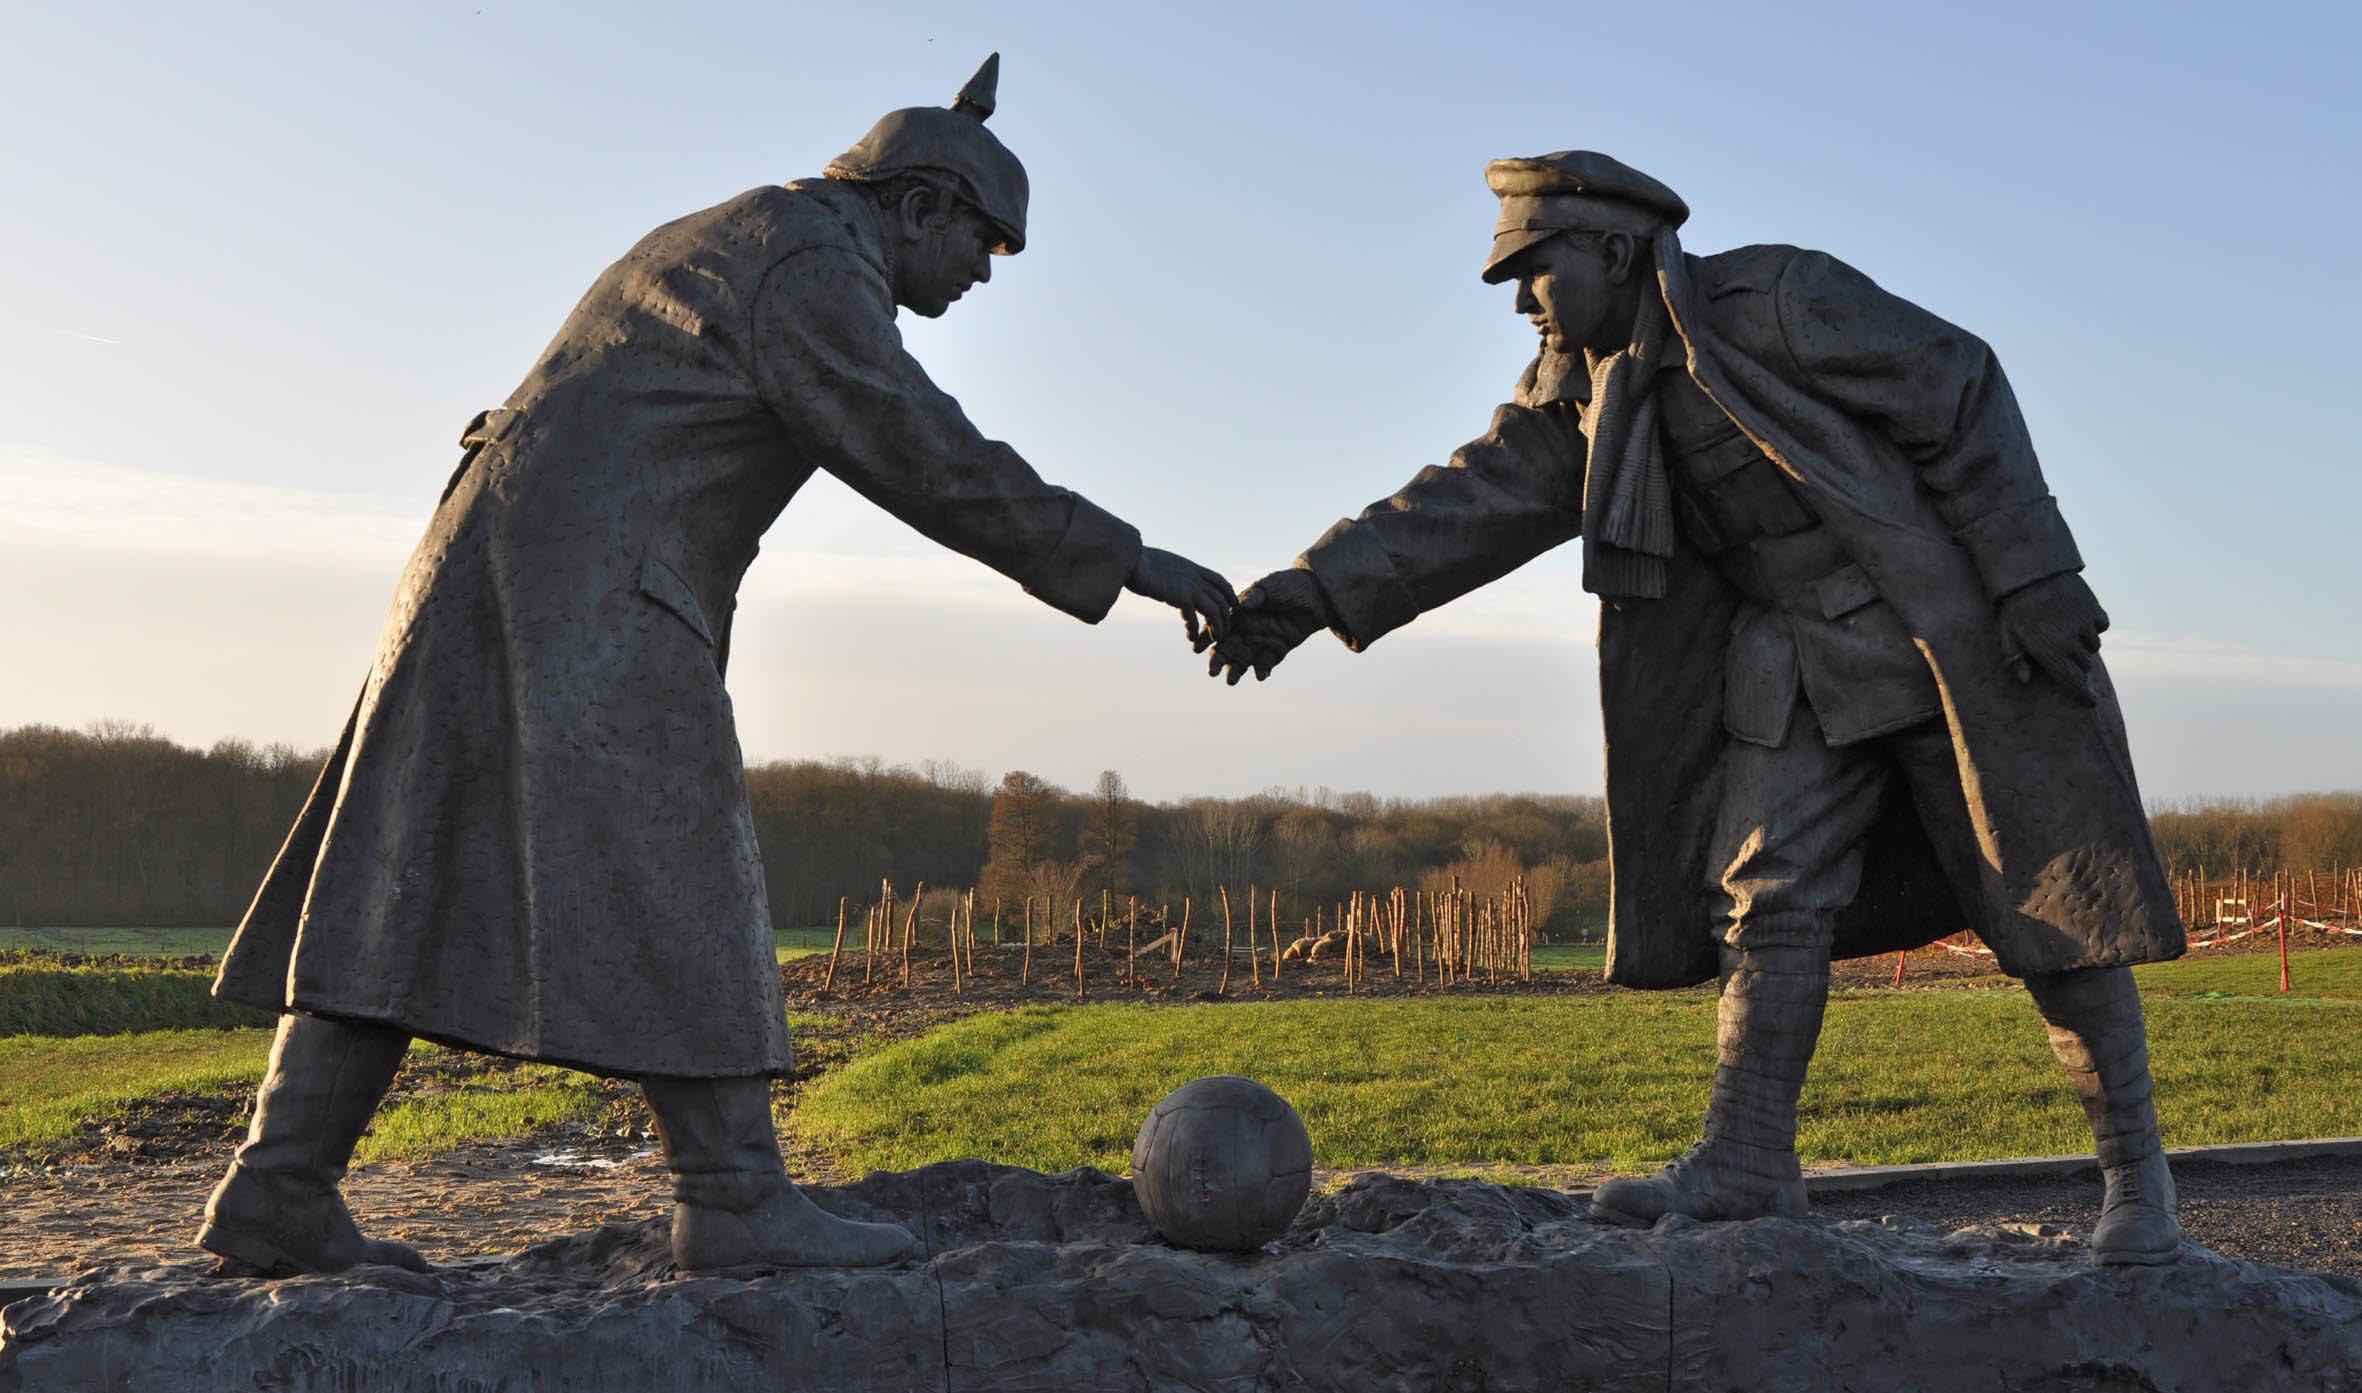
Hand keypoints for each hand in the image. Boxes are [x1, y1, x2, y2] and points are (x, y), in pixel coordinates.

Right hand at [1127, 547, 1236, 650]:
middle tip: (1224, 630)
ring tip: (1214, 638)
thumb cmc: (1138, 564)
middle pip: (1222, 598)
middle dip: (1226, 616)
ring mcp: (1190, 586)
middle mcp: (1195, 576)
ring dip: (1217, 626)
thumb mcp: (1161, 567)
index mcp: (1191, 567)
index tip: (1232, 604)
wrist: (1131, 559)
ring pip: (1215, 610)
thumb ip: (1171, 574)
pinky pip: (1195, 618)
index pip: (1219, 580)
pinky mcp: (1181, 596)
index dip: (1228, 593)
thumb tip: (1166, 579)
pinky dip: (1195, 630)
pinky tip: (1191, 637)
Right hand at [1207, 569, 1332, 684]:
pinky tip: (1260, 675)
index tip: (1197, 649)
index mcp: (1241, 614)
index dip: (1208, 638)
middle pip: (1229, 648)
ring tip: (1231, 681)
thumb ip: (1256, 596)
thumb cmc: (1290, 585)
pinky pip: (1267, 663)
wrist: (1317, 595)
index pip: (1220, 627)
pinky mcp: (1278, 649)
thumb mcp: (1271, 587)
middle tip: (1211, 672)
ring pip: (1245, 659)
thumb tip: (1242, 605)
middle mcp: (1248, 629)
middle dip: (1219, 660)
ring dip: (1237, 670)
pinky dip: (1263, 670)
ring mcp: (1263, 641)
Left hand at [1996, 572, 2108, 707]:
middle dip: (2076, 664)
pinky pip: (2102, 624)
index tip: (2089, 702)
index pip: (2072, 682)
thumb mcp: (2007, 634)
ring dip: (2084, 644)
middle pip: (2084, 665)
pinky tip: (2079, 616)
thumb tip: (2024, 680)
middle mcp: (2071, 642)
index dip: (2082, 695)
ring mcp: (2085, 624)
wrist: (2031, 571)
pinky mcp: (2094, 608)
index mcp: (2049, 652)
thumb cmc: (2014, 606)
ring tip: (2066, 630)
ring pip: (2094, 645)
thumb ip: (2016, 659)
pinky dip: (2094, 624)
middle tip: (2062, 653)